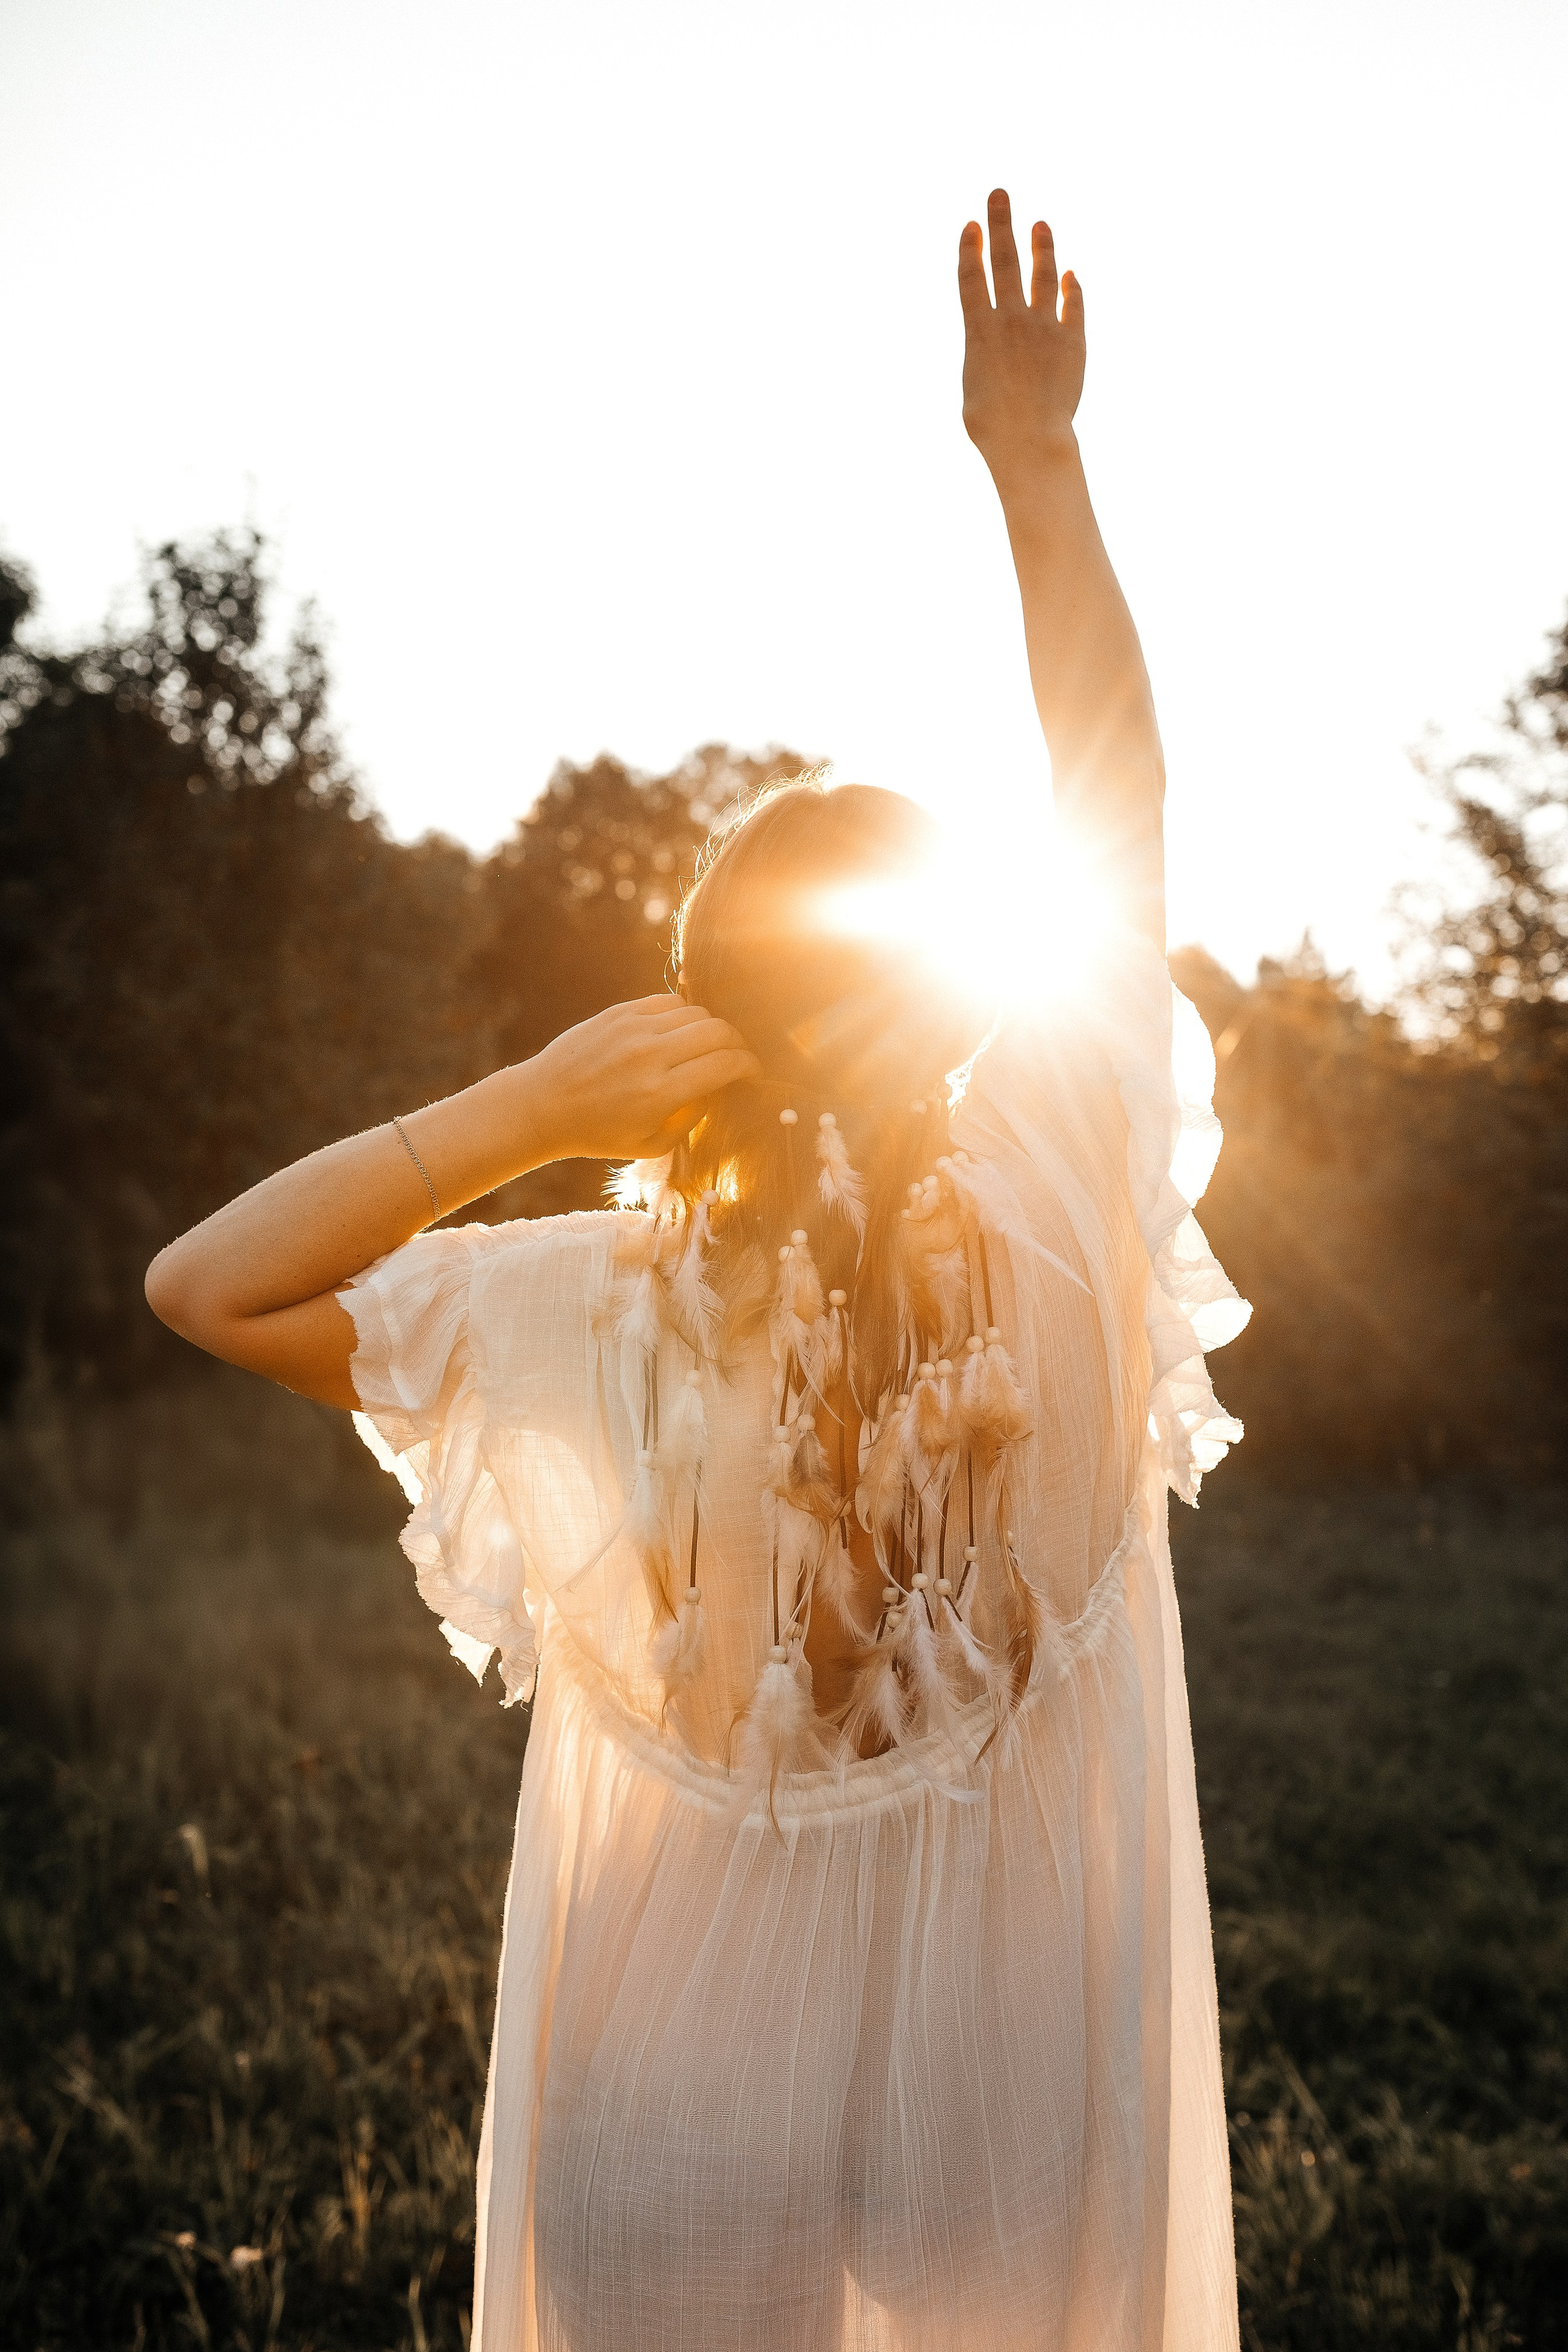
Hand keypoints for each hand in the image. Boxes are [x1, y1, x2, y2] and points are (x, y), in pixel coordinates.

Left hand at [523, 996, 760, 1160]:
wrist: (543, 1105)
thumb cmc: (598, 1133)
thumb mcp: (650, 1145)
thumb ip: (692, 1119)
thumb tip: (719, 1089)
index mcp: (660, 1094)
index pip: (725, 1064)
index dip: (749, 1065)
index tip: (753, 1072)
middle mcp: (650, 1055)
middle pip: (718, 1031)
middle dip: (738, 1043)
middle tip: (737, 1056)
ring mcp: (633, 1028)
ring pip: (696, 1012)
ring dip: (712, 1027)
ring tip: (708, 1044)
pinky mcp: (619, 1012)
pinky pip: (668, 1001)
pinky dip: (684, 1014)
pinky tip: (681, 1031)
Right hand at [959, 189, 1084, 482]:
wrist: (1031, 440)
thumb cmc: (993, 428)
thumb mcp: (974, 390)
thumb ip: (984, 359)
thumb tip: (995, 348)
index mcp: (979, 331)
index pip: (971, 278)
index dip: (970, 249)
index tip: (971, 224)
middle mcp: (1012, 320)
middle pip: (1005, 261)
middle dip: (1001, 224)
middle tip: (999, 194)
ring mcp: (1044, 327)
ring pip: (1044, 275)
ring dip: (1042, 247)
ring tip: (1041, 225)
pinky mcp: (1072, 341)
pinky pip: (1072, 305)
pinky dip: (1071, 288)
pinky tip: (1070, 274)